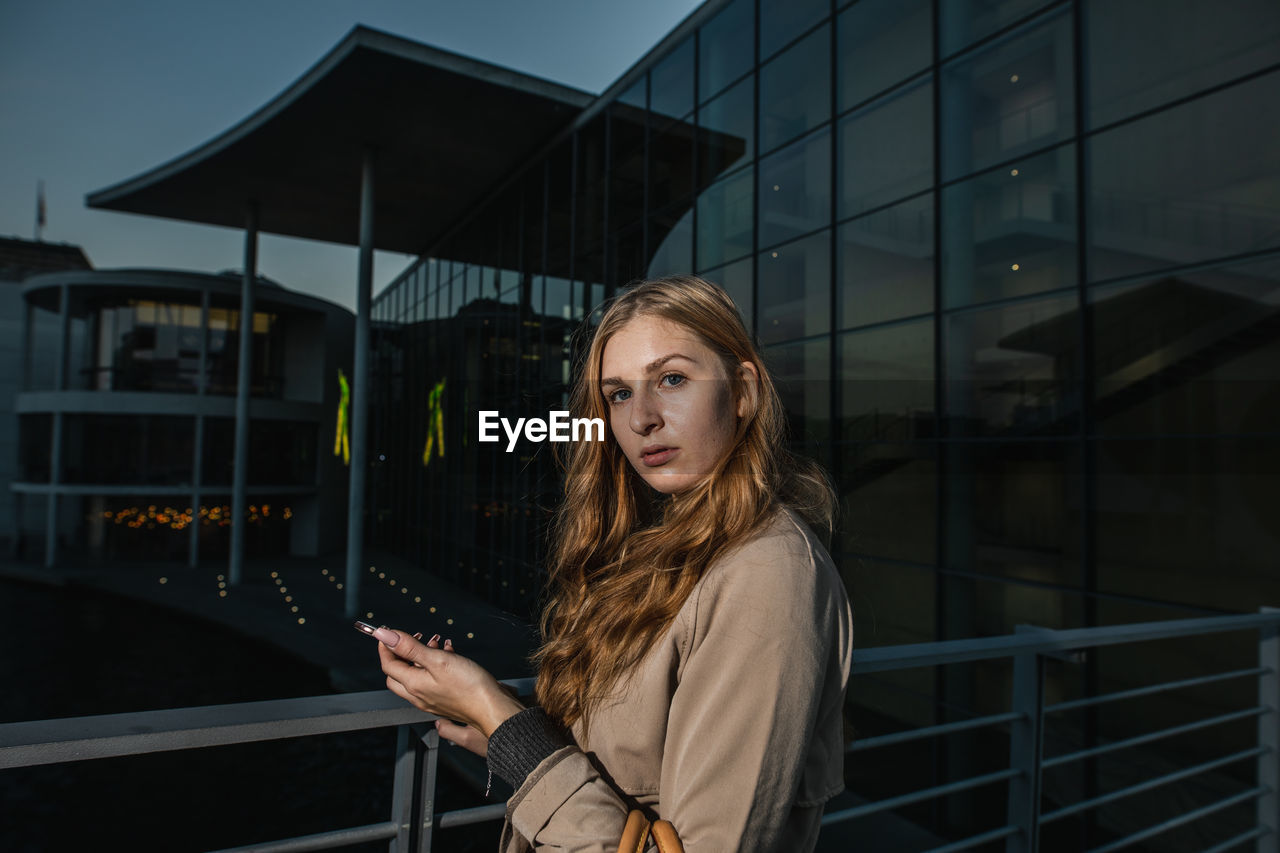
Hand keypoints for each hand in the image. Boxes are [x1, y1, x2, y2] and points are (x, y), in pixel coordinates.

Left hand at [373, 627, 524, 739]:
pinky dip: (434, 666)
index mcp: (413, 685)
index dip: (386, 646)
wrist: (491, 707)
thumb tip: (385, 636)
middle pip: (397, 674)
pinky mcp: (443, 701)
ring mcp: (431, 700)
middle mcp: (419, 696)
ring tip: (435, 644)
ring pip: (416, 676)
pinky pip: (430, 681)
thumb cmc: (469, 686)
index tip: (388, 633)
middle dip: (401, 653)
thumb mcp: (437, 660)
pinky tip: (449, 656)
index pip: (388, 665)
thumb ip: (409, 647)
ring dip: (420, 657)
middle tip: (411, 639)